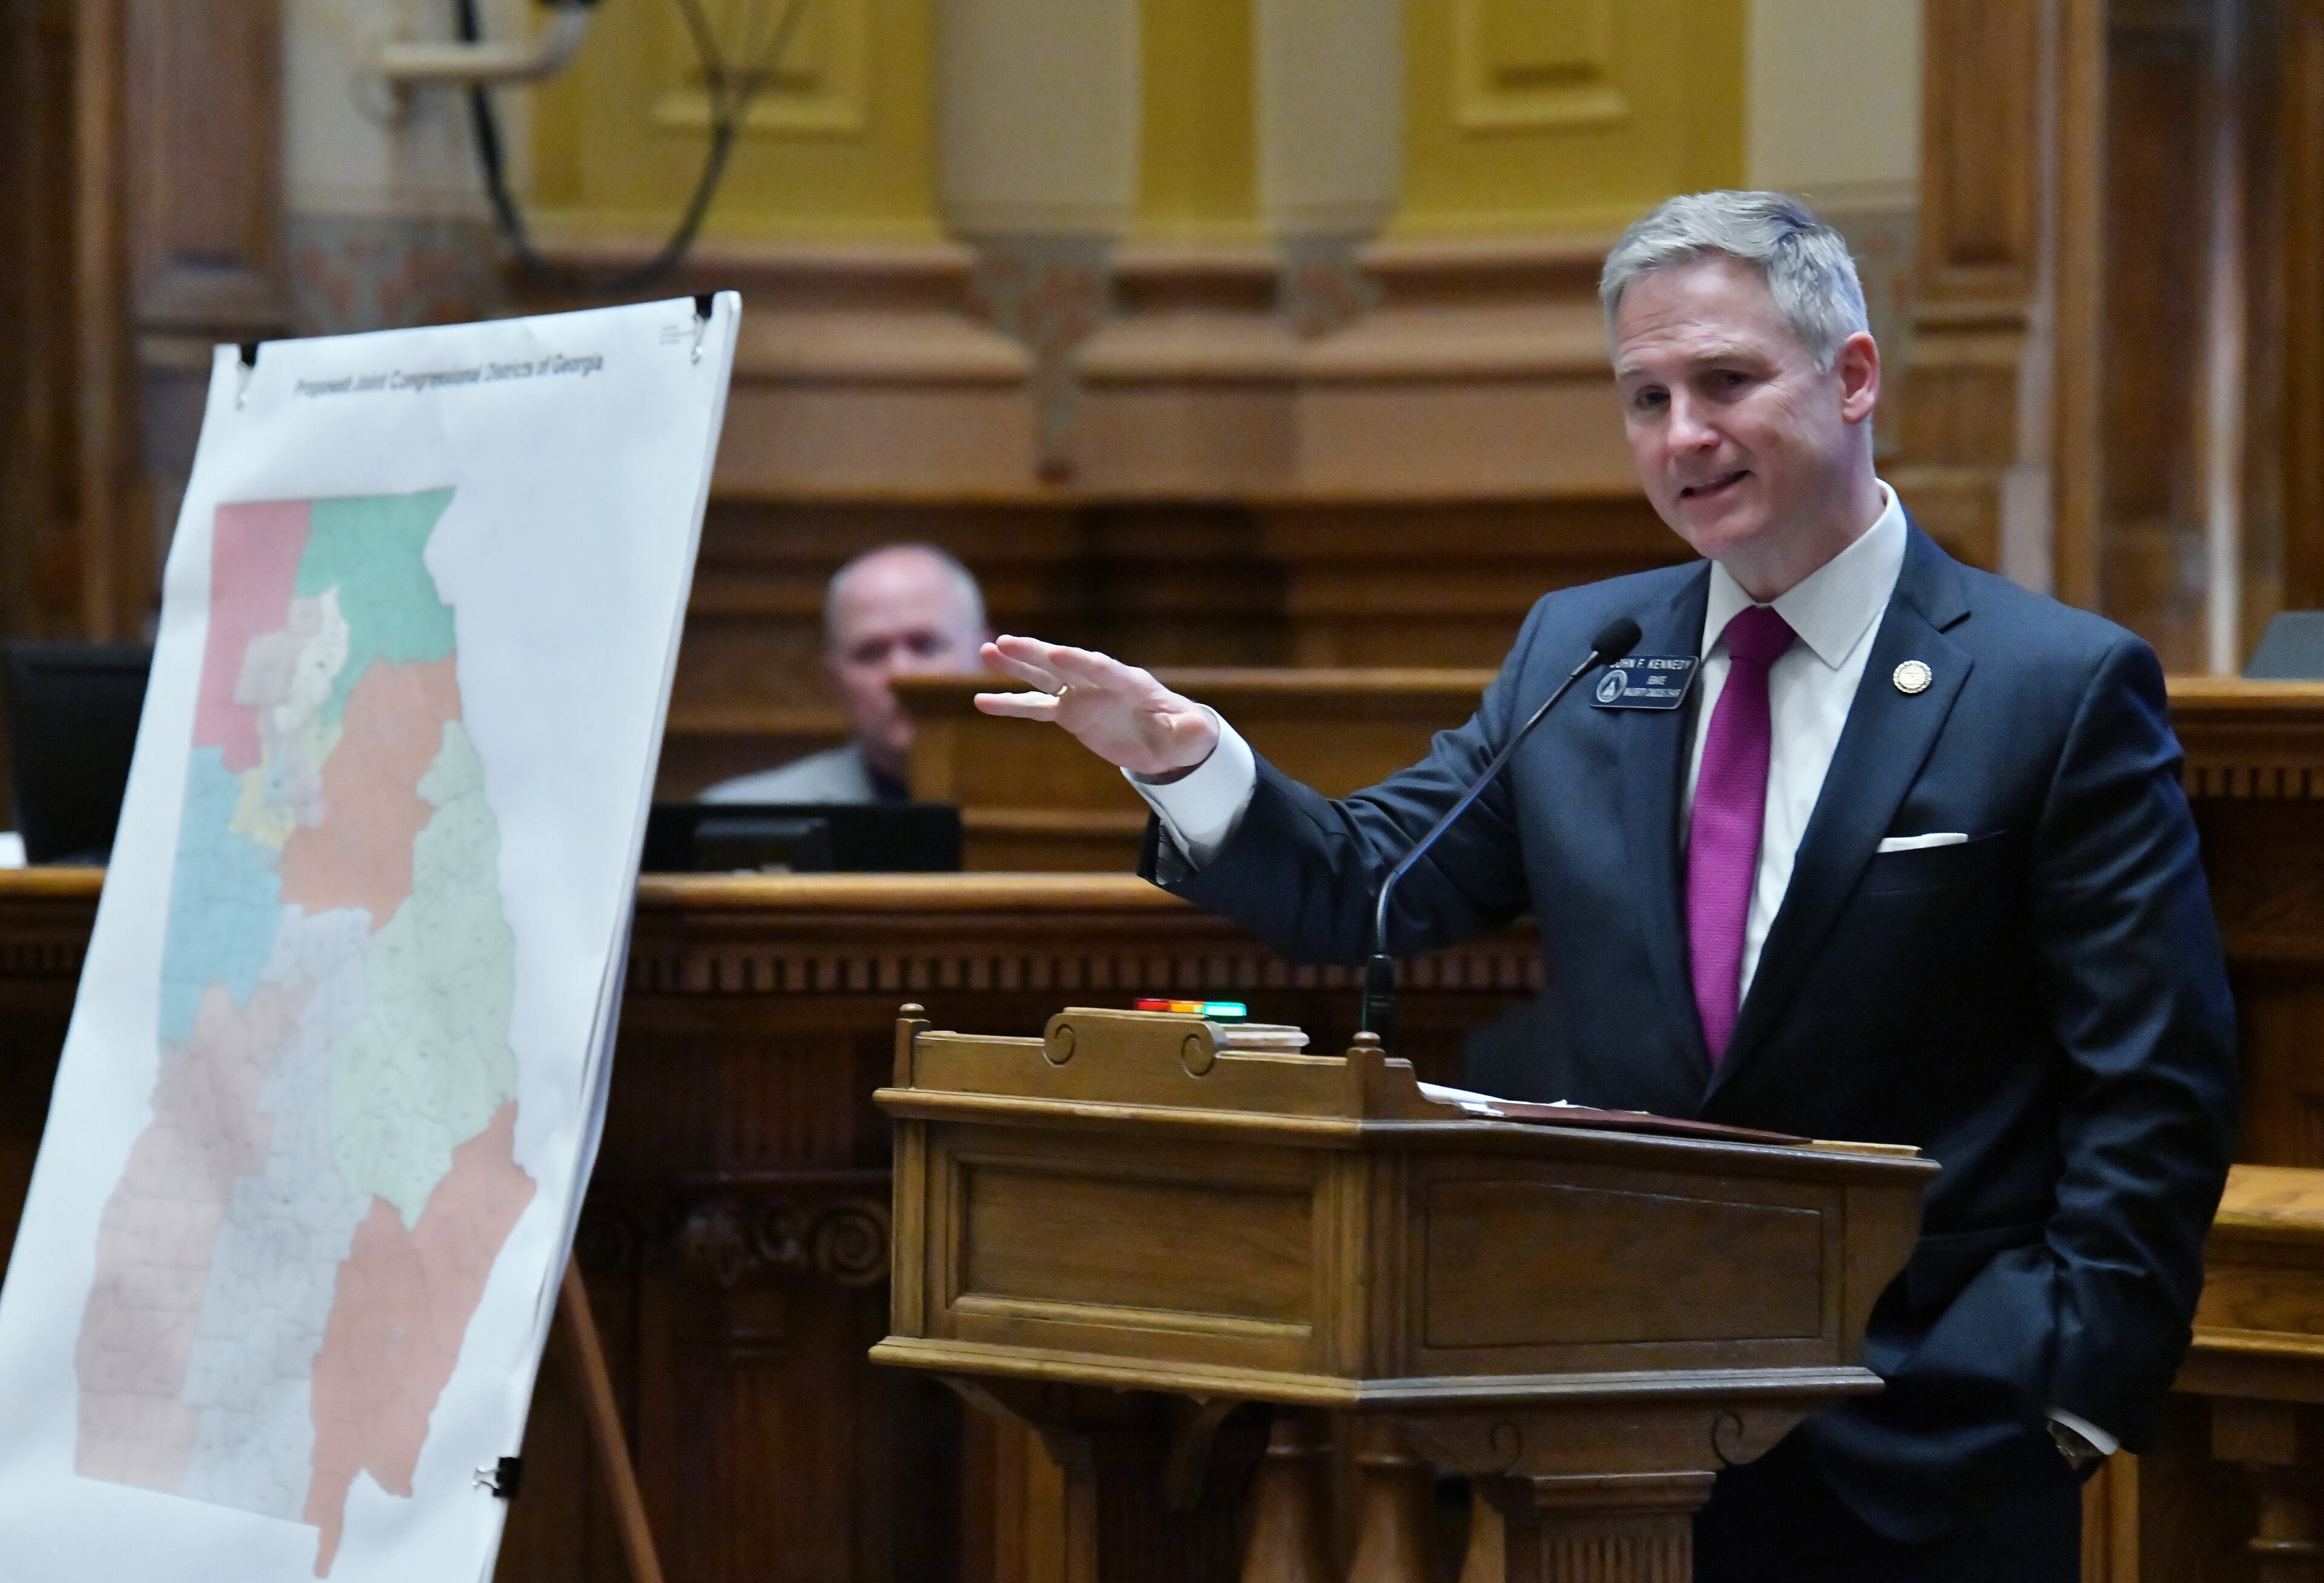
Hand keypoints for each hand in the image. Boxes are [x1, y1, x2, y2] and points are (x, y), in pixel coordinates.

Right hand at [975, 635, 1219, 778]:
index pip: (1102, 669)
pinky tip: (981, 701)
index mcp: (1130, 684)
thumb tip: (1197, 730)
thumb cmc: (1181, 735)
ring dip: (1016, 666)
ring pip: (1044, 678)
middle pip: (1065, 665)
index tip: (1055, 655)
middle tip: (1005, 642)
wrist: (1167, 742)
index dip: (1080, 663)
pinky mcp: (1069, 712)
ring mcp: (1082, 695)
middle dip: (1036, 654)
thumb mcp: (1191, 736)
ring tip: (986, 652)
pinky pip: (1035, 708)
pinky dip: (1010, 705)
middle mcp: (1100, 683)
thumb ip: (1191, 731)